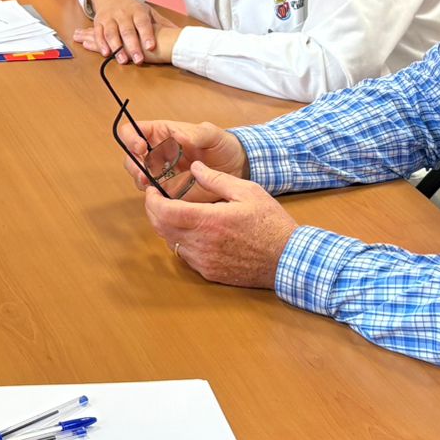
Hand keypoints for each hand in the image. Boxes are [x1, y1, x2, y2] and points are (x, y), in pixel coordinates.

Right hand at [75, 0, 158, 64]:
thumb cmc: (133, 9)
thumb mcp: (148, 12)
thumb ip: (162, 23)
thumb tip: (179, 33)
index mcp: (137, 10)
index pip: (143, 22)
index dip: (146, 34)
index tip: (151, 47)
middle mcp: (123, 13)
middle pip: (127, 30)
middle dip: (133, 46)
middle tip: (138, 60)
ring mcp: (110, 17)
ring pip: (111, 33)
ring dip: (116, 47)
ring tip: (122, 60)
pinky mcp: (98, 22)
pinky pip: (99, 33)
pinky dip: (101, 43)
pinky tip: (106, 53)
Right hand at [117, 118, 246, 200]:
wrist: (235, 170)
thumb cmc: (223, 146)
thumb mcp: (213, 135)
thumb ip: (196, 133)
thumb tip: (178, 134)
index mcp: (161, 133)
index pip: (133, 131)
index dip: (131, 138)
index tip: (141, 147)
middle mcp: (156, 153)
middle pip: (131, 157)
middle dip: (134, 165)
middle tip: (145, 173)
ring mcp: (160, 173)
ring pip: (139, 177)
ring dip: (141, 181)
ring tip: (152, 184)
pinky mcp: (168, 191)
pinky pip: (153, 195)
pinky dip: (154, 197)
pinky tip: (163, 196)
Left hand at [143, 162, 297, 288]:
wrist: (287, 259)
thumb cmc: (271, 224)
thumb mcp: (248, 192)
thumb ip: (217, 179)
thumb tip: (195, 167)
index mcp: (209, 221)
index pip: (165, 212)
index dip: (152, 200)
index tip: (152, 190)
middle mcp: (202, 244)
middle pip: (162, 228)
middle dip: (154, 212)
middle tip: (158, 198)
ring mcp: (204, 261)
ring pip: (171, 243)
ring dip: (168, 227)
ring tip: (177, 212)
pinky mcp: (209, 272)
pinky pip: (185, 256)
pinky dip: (182, 241)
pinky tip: (194, 231)